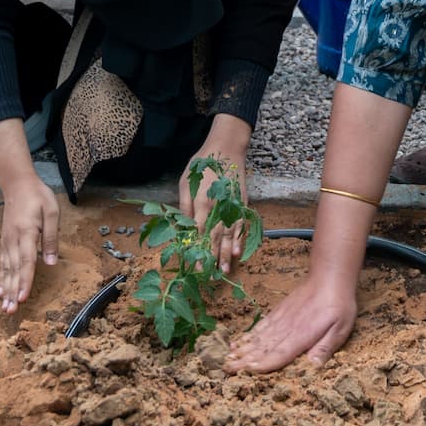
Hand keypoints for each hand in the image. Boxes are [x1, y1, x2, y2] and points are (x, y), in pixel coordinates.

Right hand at [0, 174, 58, 312]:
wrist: (17, 185)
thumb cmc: (37, 197)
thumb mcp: (51, 212)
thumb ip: (52, 237)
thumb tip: (52, 262)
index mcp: (26, 233)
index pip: (26, 261)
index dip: (24, 281)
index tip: (23, 298)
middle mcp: (13, 240)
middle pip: (13, 270)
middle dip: (12, 292)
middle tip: (10, 311)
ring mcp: (6, 242)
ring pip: (5, 270)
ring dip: (5, 290)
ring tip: (5, 308)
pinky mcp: (4, 242)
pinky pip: (2, 264)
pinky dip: (1, 279)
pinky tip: (0, 292)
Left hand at [180, 117, 250, 273]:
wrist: (226, 148)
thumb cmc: (201, 165)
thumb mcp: (185, 182)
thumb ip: (184, 205)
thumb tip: (183, 226)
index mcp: (201, 202)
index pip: (198, 232)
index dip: (197, 250)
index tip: (195, 266)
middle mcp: (218, 207)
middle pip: (215, 237)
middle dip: (212, 258)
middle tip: (210, 276)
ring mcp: (232, 206)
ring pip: (229, 234)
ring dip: (227, 253)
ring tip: (225, 270)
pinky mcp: (241, 203)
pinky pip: (241, 225)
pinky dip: (240, 239)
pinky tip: (239, 251)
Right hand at [226, 272, 355, 371]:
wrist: (329, 277)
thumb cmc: (339, 305)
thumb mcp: (341, 327)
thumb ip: (326, 346)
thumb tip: (314, 365)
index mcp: (302, 334)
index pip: (280, 353)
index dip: (264, 363)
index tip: (248, 370)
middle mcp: (287, 328)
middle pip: (263, 347)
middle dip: (244, 359)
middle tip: (226, 369)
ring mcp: (280, 319)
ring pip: (258, 337)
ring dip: (242, 348)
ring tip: (227, 358)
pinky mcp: (278, 312)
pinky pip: (260, 326)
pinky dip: (247, 335)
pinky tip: (237, 341)